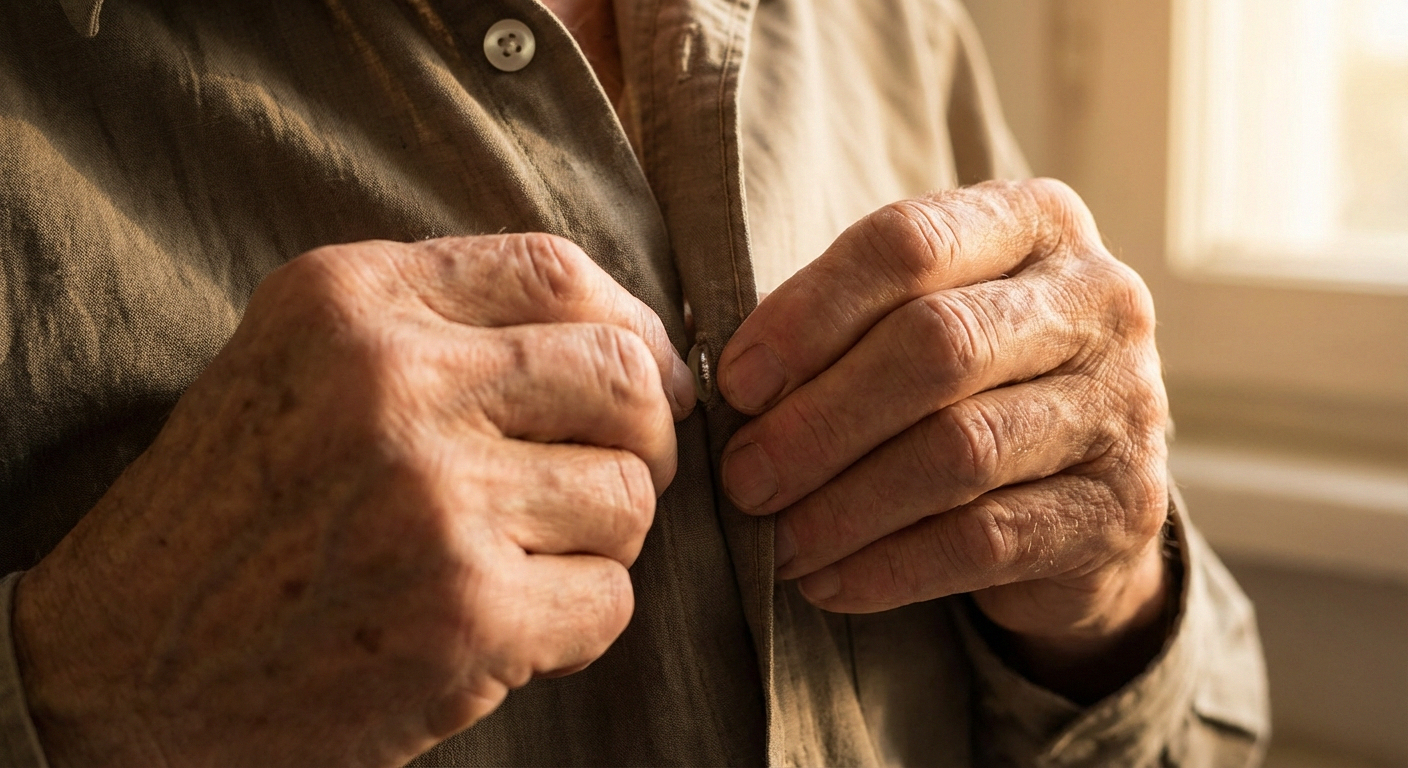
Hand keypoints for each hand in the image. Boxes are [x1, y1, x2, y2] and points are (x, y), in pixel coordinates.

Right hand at [14, 234, 693, 766]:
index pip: (556, 271)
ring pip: (628, 493)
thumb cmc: (232, 511)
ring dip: (603, 538)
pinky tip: (509, 626)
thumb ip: (440, 324)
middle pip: (620, 374)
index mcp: (352, 300)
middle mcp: (392, 384)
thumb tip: (627, 339)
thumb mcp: (303, 361)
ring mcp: (431, 500)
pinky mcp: (464, 613)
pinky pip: (610, 598)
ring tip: (528, 558)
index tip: (648, 371)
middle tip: (614, 474)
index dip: (632, 324)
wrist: (125, 663)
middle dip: (645, 431)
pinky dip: (579, 619)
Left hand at [718, 179, 1170, 698]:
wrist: (1084, 493)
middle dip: (819, 421)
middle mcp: (1098, 300)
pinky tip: (829, 582)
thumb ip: (845, 325)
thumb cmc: (969, 387)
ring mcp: (1123, 403)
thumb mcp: (919, 322)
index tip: (737, 383)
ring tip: (778, 540)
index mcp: (1036, 223)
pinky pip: (986, 539)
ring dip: (845, 505)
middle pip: (937, 347)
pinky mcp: (1122, 506)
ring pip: (960, 450)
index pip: (908, 243)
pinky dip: (890, 567)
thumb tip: (735, 386)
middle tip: (744, 478)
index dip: (808, 314)